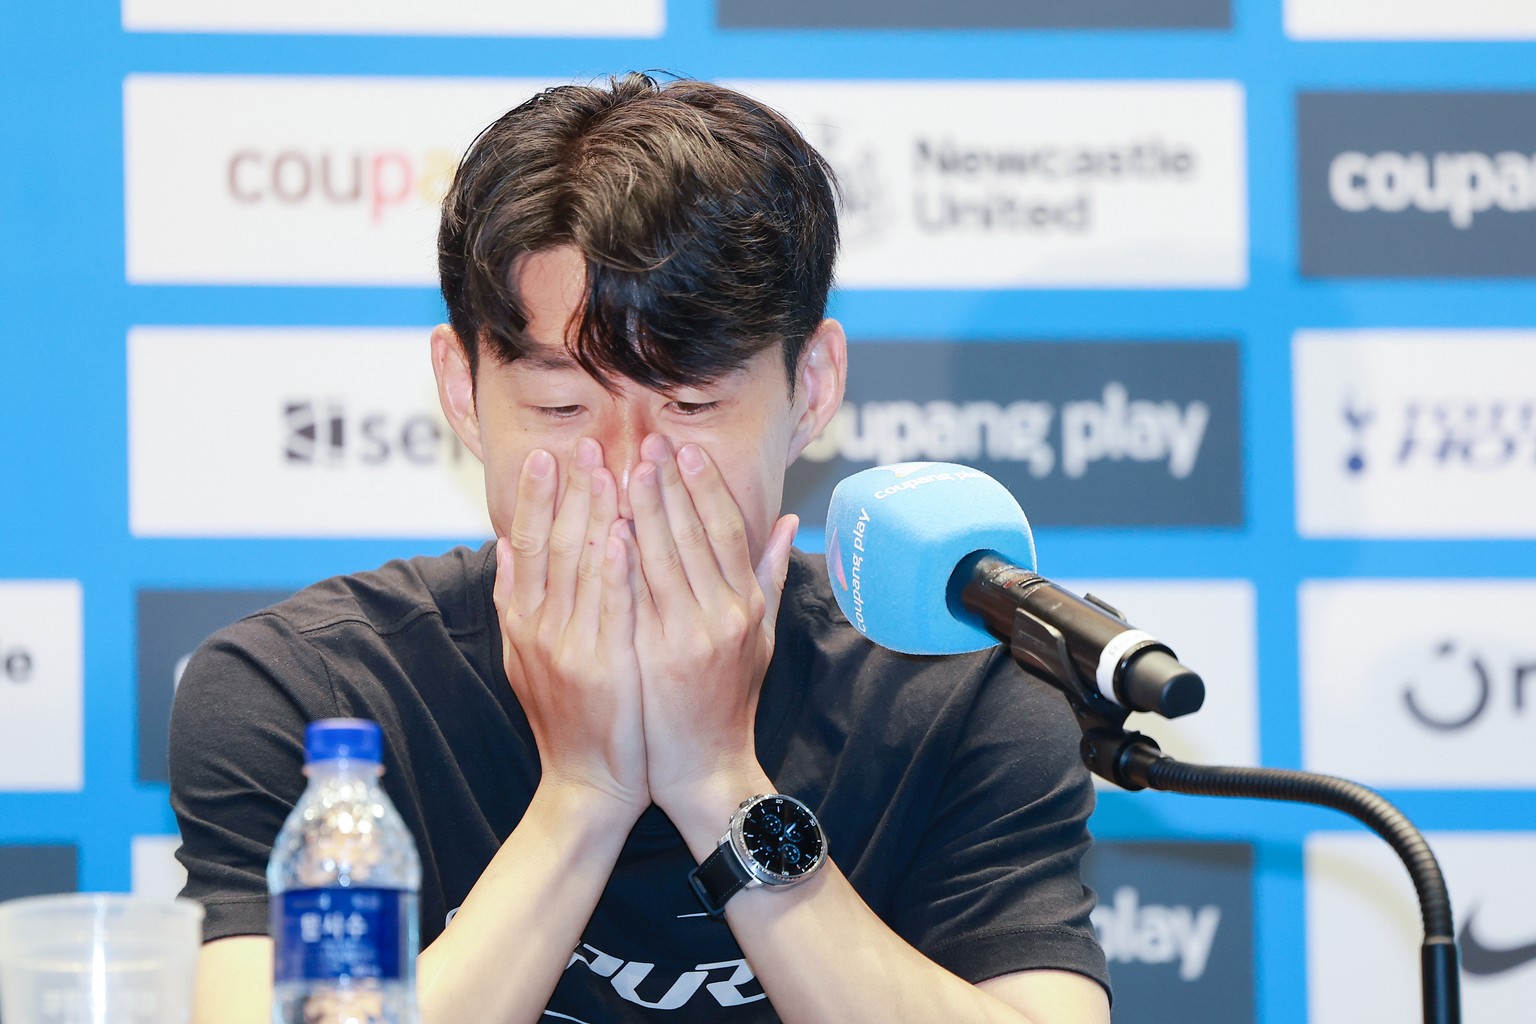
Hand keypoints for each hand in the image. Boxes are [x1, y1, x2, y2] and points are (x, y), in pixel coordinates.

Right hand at [493, 438, 647, 819]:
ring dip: (595, 515)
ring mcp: (570, 647)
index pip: (525, 544)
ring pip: (581, 568)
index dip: (535, 497)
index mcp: (523, 621)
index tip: (547, 454)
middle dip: (569, 491)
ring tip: (608, 468)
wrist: (588, 783)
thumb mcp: (527, 657)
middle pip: (552, 545)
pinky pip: (610, 608)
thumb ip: (514, 599)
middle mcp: (539, 629)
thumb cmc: (570, 717)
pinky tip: (623, 534)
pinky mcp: (603, 667)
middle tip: (584, 444)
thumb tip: (502, 546)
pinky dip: (614, 569)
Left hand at [626, 433, 797, 819]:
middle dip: (667, 483)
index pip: (725, 530)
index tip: (685, 450)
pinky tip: (604, 526)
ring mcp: (688, 636)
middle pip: (691, 533)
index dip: (705, 486)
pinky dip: (620, 557)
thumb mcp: (762, 638)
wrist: (703, 769)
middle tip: (645, 441)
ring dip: (640, 507)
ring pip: (660, 556)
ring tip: (620, 468)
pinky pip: (633, 596)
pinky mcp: (654, 658)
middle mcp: (723, 615)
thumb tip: (788, 522)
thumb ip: (771, 577)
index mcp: (746, 605)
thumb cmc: (728, 701)